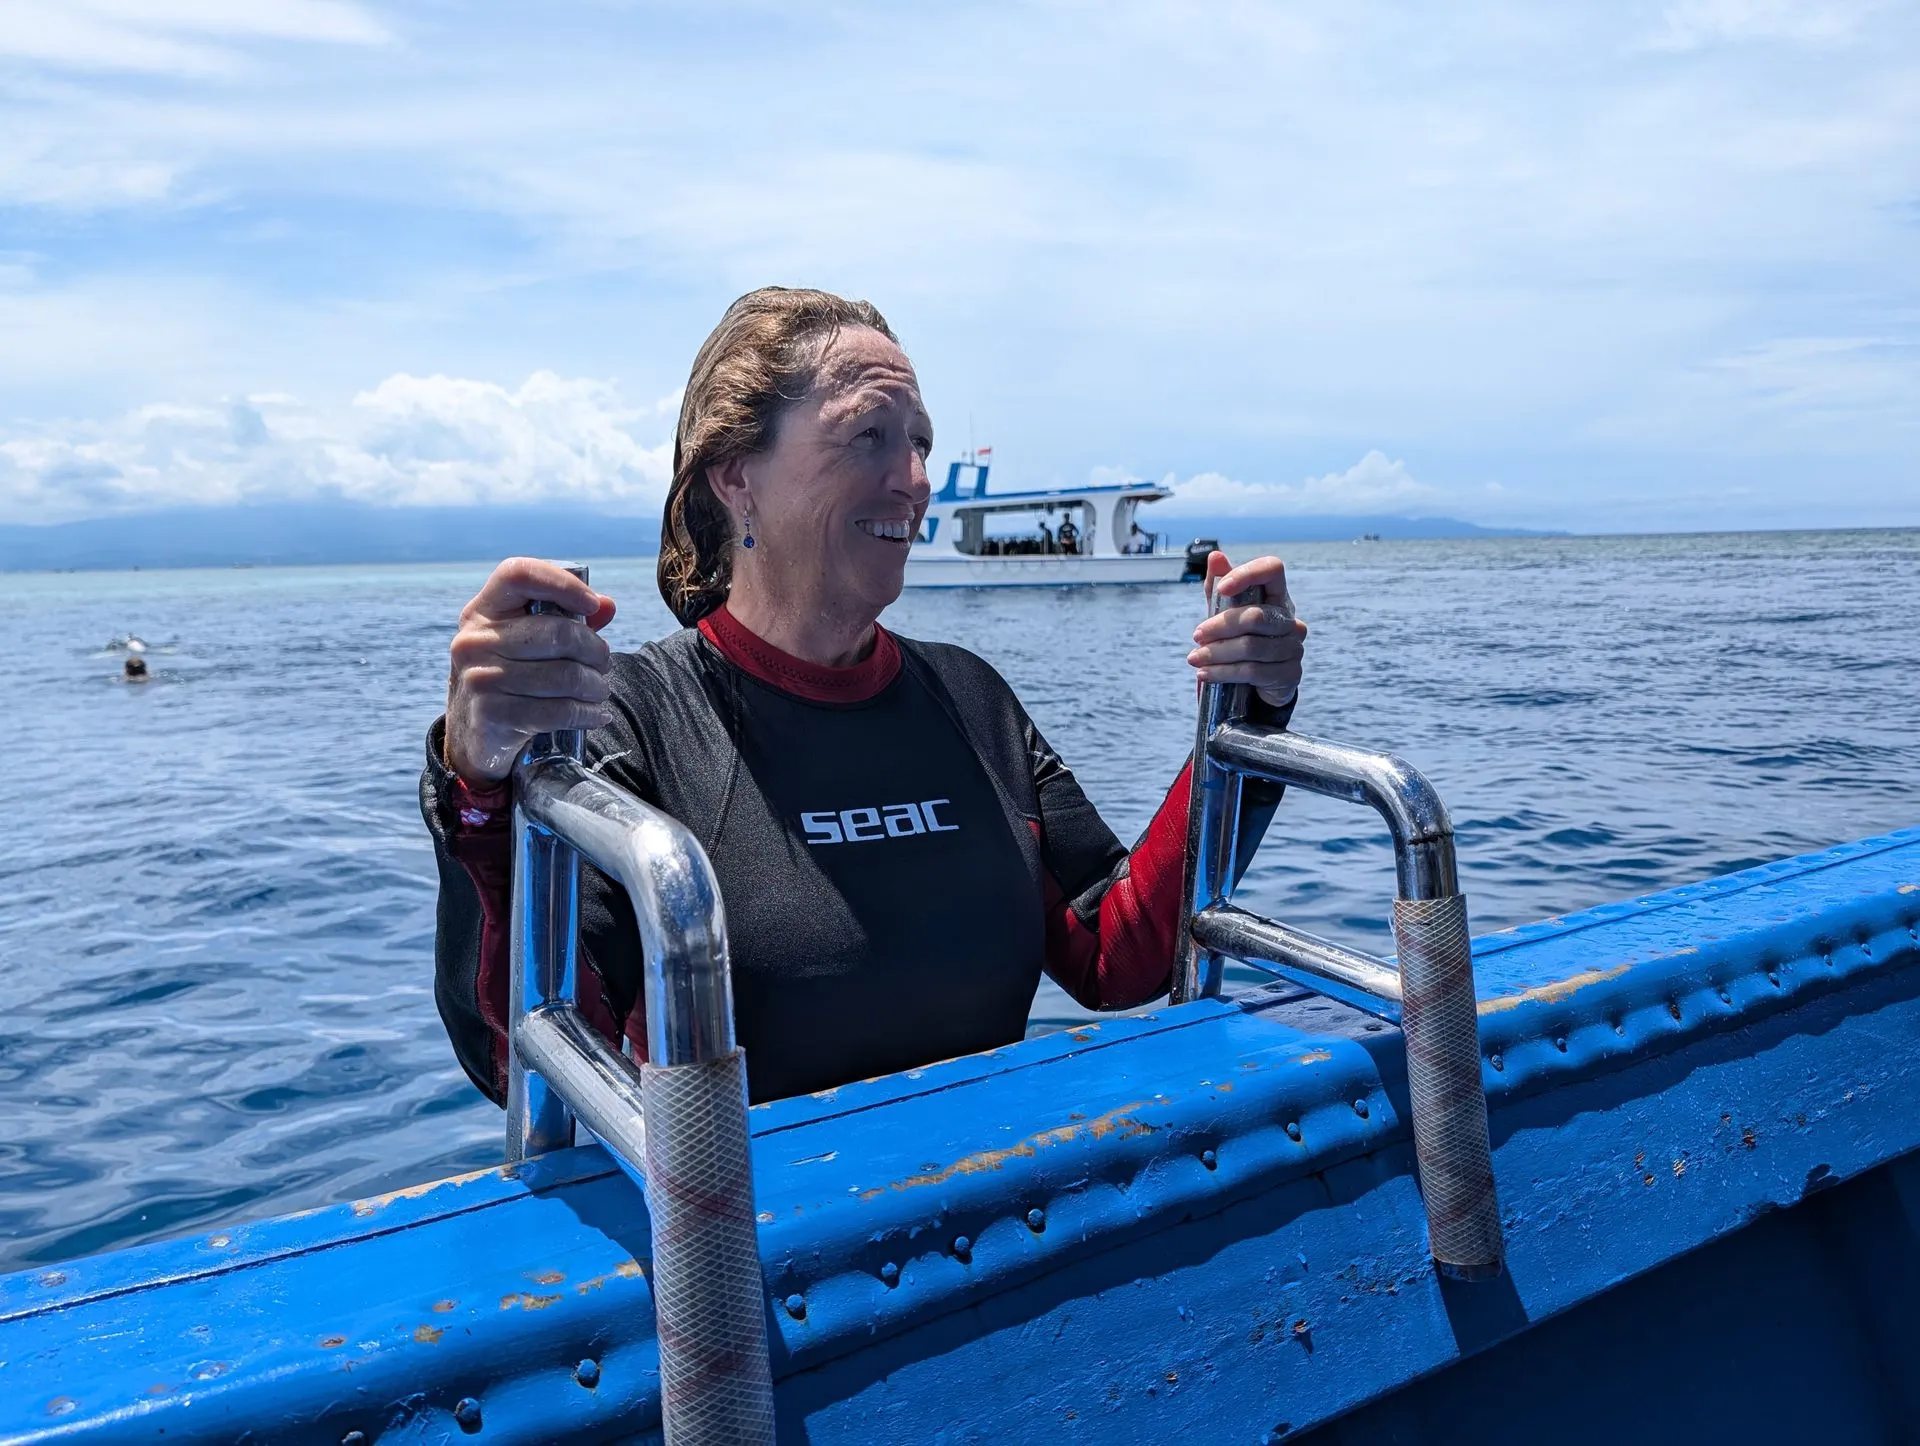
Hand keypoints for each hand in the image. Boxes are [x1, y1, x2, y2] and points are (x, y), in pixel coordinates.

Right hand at [444, 558, 618, 782]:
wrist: (475, 735)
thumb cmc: (511, 677)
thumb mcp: (527, 642)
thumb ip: (566, 619)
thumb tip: (607, 605)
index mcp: (482, 611)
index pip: (518, 574)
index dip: (562, 583)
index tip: (591, 603)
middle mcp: (475, 640)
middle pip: (558, 632)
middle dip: (596, 651)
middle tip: (603, 664)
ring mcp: (480, 678)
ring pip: (566, 675)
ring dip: (596, 686)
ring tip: (599, 690)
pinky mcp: (492, 715)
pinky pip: (559, 710)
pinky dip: (587, 713)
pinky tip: (595, 714)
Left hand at [1187, 552, 1307, 708]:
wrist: (1252, 685)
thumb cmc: (1238, 642)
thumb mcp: (1223, 614)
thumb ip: (1218, 588)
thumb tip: (1215, 557)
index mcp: (1276, 596)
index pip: (1272, 569)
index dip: (1247, 575)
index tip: (1221, 588)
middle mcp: (1291, 620)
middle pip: (1255, 616)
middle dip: (1220, 626)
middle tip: (1197, 635)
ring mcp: (1294, 647)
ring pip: (1251, 647)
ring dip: (1216, 654)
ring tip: (1195, 659)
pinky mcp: (1290, 674)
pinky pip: (1253, 671)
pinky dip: (1224, 672)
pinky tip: (1206, 674)